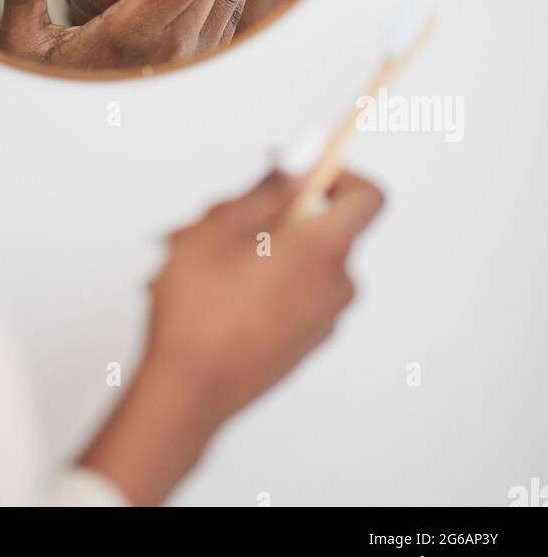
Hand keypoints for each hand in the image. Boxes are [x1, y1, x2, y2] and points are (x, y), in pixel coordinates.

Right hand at [79, 168, 384, 504]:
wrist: (189, 392)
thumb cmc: (200, 310)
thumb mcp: (222, 225)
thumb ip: (267, 187)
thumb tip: (298, 164)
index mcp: (324, 251)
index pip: (367, 197)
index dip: (340, 173)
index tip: (301, 169)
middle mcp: (334, 287)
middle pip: (321, 228)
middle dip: (274, 213)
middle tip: (221, 216)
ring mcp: (321, 320)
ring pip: (298, 261)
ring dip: (258, 248)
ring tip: (200, 258)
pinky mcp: (302, 344)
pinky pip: (292, 294)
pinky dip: (261, 281)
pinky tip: (211, 292)